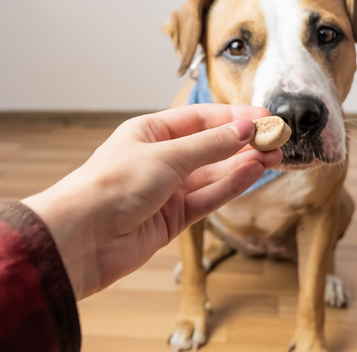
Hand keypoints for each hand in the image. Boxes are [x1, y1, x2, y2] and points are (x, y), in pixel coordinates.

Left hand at [22, 104, 281, 299]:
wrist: (81, 240)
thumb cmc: (110, 186)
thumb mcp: (165, 156)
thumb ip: (209, 145)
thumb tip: (245, 129)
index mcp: (150, 132)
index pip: (200, 119)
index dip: (233, 117)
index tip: (263, 117)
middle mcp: (160, 158)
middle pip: (210, 146)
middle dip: (243, 141)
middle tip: (275, 138)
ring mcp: (168, 189)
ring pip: (213, 172)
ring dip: (243, 163)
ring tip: (273, 155)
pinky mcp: (173, 217)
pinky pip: (209, 196)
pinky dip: (231, 185)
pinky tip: (253, 172)